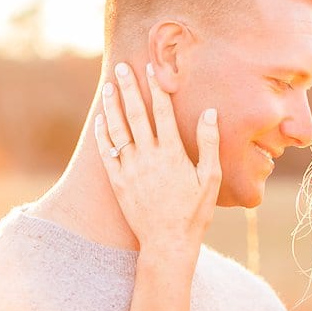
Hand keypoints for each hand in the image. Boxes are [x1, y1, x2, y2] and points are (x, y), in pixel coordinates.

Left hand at [94, 61, 219, 256]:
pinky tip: (101, 119)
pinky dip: (103, 134)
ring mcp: (130, 170)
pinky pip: (107, 153)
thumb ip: (209, 144)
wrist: (167, 243)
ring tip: (110, 86)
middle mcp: (148, 158)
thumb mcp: (209, 179)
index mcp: (172, 154)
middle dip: (129, 88)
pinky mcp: (117, 182)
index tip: (152, 68)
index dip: (157, 88)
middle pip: (136, 114)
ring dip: (112, 106)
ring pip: (118, 130)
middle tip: (121, 67)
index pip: (162, 112)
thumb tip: (210, 112)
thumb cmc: (194, 212)